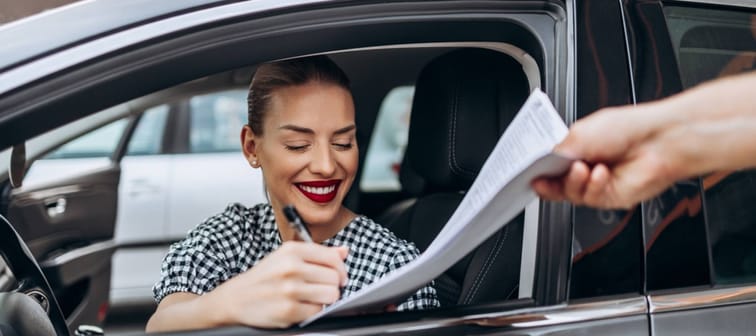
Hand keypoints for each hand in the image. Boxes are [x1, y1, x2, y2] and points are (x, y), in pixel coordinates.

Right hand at [206, 242, 348, 327]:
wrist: (236, 298)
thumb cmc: (264, 277)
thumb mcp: (287, 257)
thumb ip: (318, 254)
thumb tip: (344, 251)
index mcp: (292, 250)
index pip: (333, 257)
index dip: (340, 269)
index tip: (338, 276)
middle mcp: (291, 267)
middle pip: (335, 278)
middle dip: (332, 285)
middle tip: (320, 289)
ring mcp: (290, 289)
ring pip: (331, 294)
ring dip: (325, 299)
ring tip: (311, 297)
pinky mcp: (289, 310)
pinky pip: (318, 311)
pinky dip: (313, 311)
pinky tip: (301, 306)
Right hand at [533, 102, 682, 208]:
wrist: (659, 142)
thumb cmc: (628, 129)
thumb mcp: (581, 133)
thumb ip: (557, 150)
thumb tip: (541, 162)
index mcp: (577, 147)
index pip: (549, 163)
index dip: (537, 168)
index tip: (529, 170)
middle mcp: (585, 165)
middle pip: (555, 182)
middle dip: (549, 179)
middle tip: (544, 174)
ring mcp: (596, 183)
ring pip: (569, 193)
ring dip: (574, 182)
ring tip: (583, 168)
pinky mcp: (608, 197)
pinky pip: (588, 199)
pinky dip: (592, 187)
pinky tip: (599, 174)